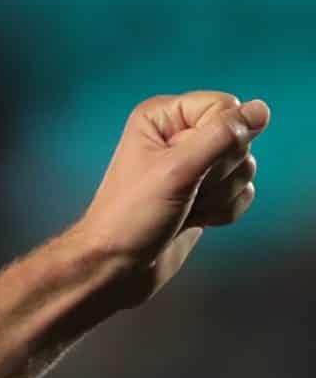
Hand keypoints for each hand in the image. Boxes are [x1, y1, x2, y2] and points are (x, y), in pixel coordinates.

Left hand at [66, 91, 270, 313]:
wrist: (116, 270)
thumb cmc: (130, 219)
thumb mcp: (176, 170)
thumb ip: (222, 136)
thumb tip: (260, 110)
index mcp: (163, 117)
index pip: (225, 106)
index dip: (219, 139)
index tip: (188, 168)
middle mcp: (180, 135)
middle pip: (239, 138)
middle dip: (217, 173)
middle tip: (183, 193)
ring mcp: (194, 166)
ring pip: (244, 167)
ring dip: (219, 195)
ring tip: (184, 208)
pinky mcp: (205, 193)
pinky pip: (242, 192)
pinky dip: (222, 210)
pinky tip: (194, 219)